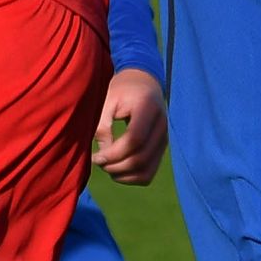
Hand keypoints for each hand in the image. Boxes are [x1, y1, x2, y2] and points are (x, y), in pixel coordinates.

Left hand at [91, 67, 168, 184]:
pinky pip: (149, 172)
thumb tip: (103, 158)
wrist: (144, 82)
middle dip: (115, 166)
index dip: (114, 153)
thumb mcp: (108, 100)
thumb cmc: (122, 89)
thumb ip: (102, 126)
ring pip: (146, 171)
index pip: (135, 139)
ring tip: (107, 166)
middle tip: (98, 161)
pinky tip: (117, 170)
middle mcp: (161, 125)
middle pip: (141, 158)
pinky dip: (132, 178)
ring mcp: (164, 139)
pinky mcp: (161, 148)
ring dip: (123, 175)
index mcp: (148, 107)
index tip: (96, 156)